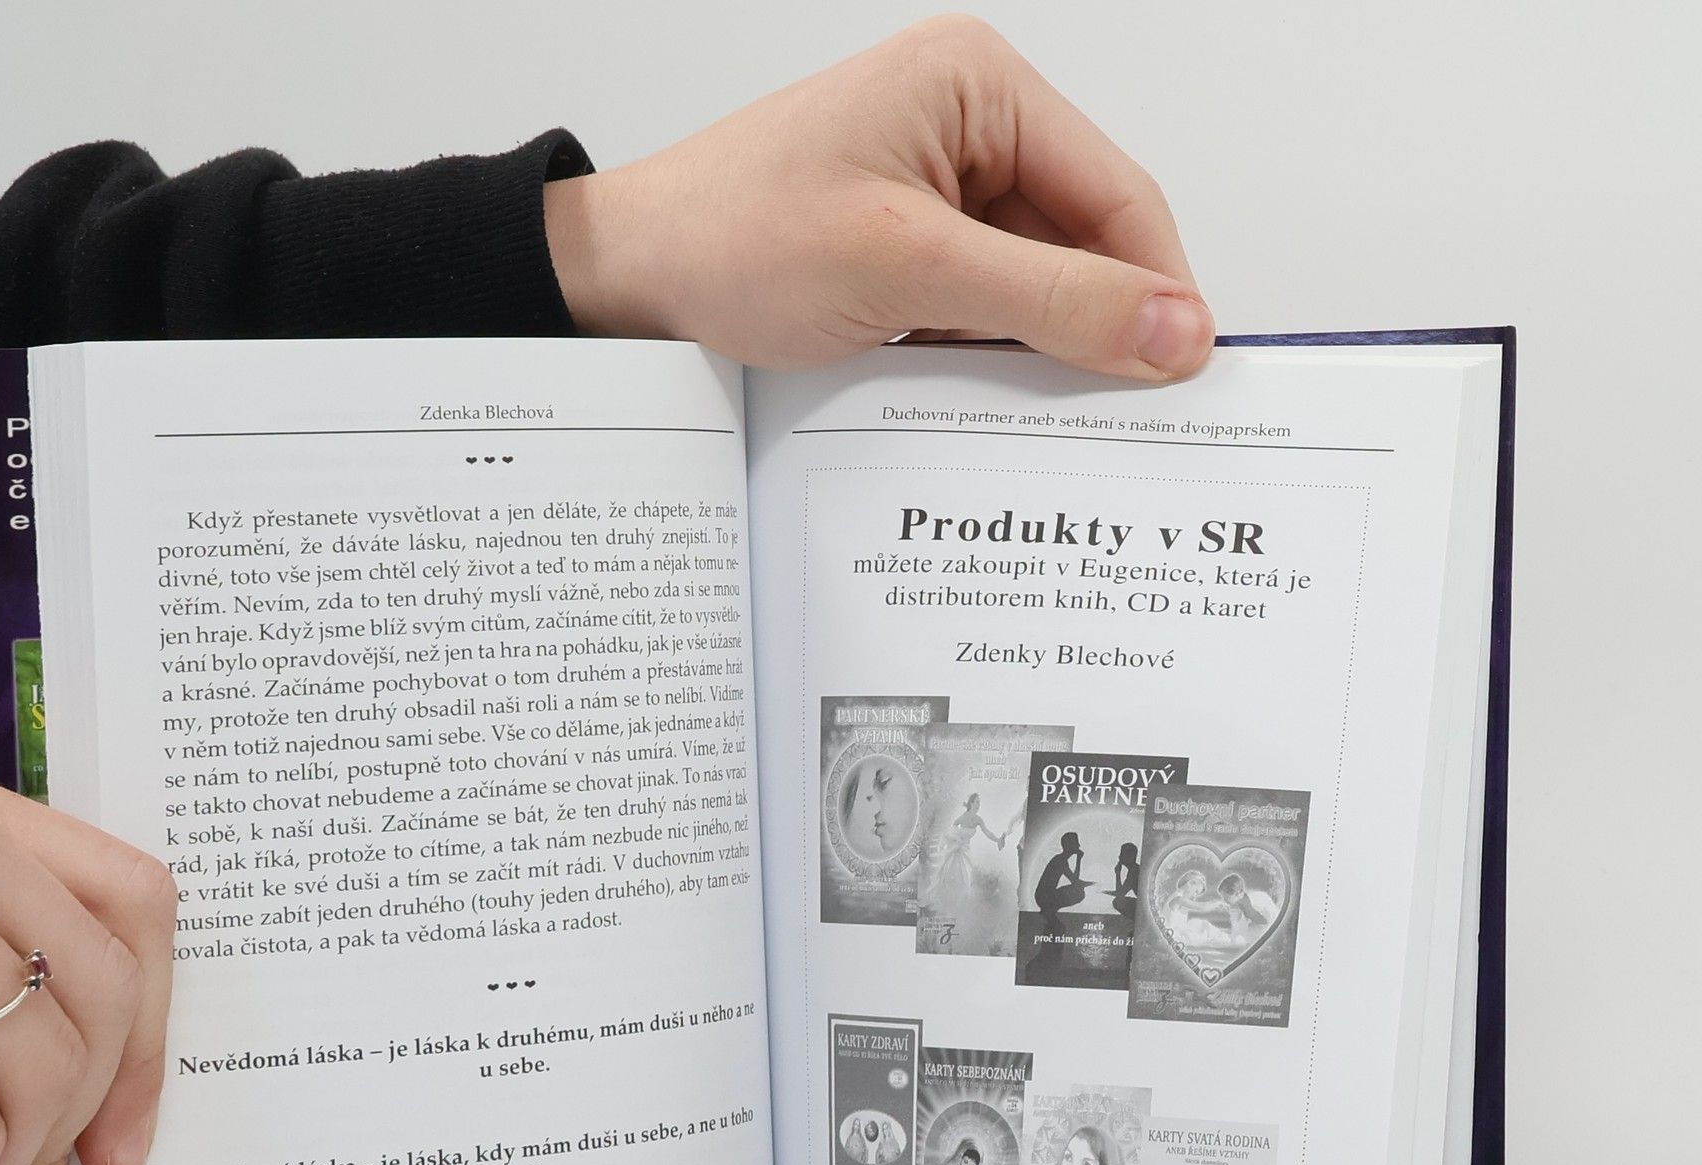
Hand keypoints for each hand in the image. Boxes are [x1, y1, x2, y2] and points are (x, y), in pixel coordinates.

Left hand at [546, 15, 1210, 379]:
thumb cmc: (734, 241)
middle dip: (1097, 330)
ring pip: (1034, 288)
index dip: (1159, 288)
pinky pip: (982, 311)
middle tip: (1128, 425)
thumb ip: (1048, 300)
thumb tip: (1175, 330)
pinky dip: (989, 362)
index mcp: (978, 86)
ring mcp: (935, 191)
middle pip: (1082, 244)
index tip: (1189, 378)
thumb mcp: (906, 269)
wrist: (626, 284)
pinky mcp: (907, 250)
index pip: (1115, 193)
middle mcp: (968, 127)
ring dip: (1038, 356)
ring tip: (1048, 426)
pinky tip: (984, 409)